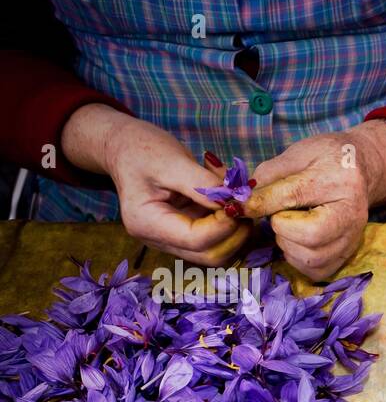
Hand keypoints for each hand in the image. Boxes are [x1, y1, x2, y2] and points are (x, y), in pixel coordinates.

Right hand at [61, 105, 248, 264]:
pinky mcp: (185, 231)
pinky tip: (226, 194)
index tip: (239, 202)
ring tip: (235, 194)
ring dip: (236, 227)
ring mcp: (172, 239)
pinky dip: (229, 220)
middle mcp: (159, 239)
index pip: (197, 241)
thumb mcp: (171, 161)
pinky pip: (215, 236)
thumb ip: (203, 185)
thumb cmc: (141, 149)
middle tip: (246, 203)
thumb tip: (234, 203)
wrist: (123, 147)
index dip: (225, 225)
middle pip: (210, 255)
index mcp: (147, 224)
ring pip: (218, 250)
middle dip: (236, 232)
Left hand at [243, 122, 385, 281]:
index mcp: (338, 181)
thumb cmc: (325, 159)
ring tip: (290, 226)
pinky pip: (317, 271)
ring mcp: (352, 238)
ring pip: (311, 259)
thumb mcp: (297, 154)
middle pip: (309, 236)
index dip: (261, 203)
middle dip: (282, 227)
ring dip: (288, 245)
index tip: (238, 206)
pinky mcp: (348, 254)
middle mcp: (351, 214)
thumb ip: (269, 176)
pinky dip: (299, 259)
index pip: (293, 196)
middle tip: (280, 214)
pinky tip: (298, 241)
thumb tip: (242, 203)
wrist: (362, 170)